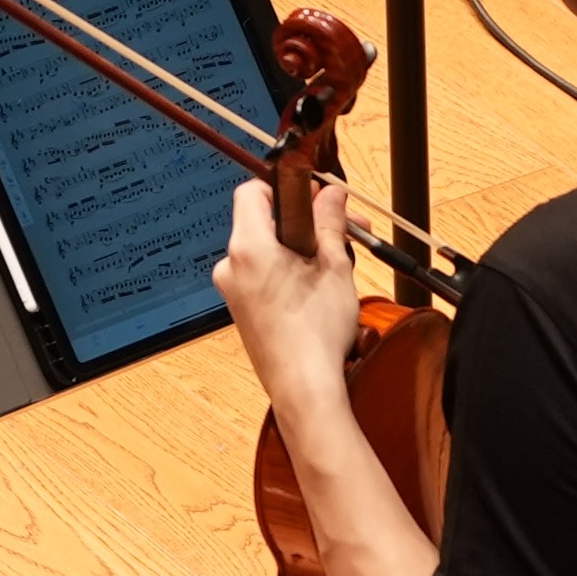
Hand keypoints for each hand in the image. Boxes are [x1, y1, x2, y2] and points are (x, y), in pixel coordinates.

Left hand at [215, 178, 366, 431]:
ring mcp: (234, 291)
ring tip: (340, 261)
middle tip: (344, 228)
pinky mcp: (242, 311)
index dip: (286, 188)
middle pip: (263, 223)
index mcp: (248, 247)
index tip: (316, 197)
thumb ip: (330, 223)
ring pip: (267, 252)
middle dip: (306, 222)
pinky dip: (289, 272)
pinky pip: (263, 276)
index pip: (252, 192)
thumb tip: (331, 194)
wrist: (303, 387)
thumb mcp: (334, 267)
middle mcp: (231, 266)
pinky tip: (320, 286)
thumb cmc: (317, 330)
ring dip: (302, 249)